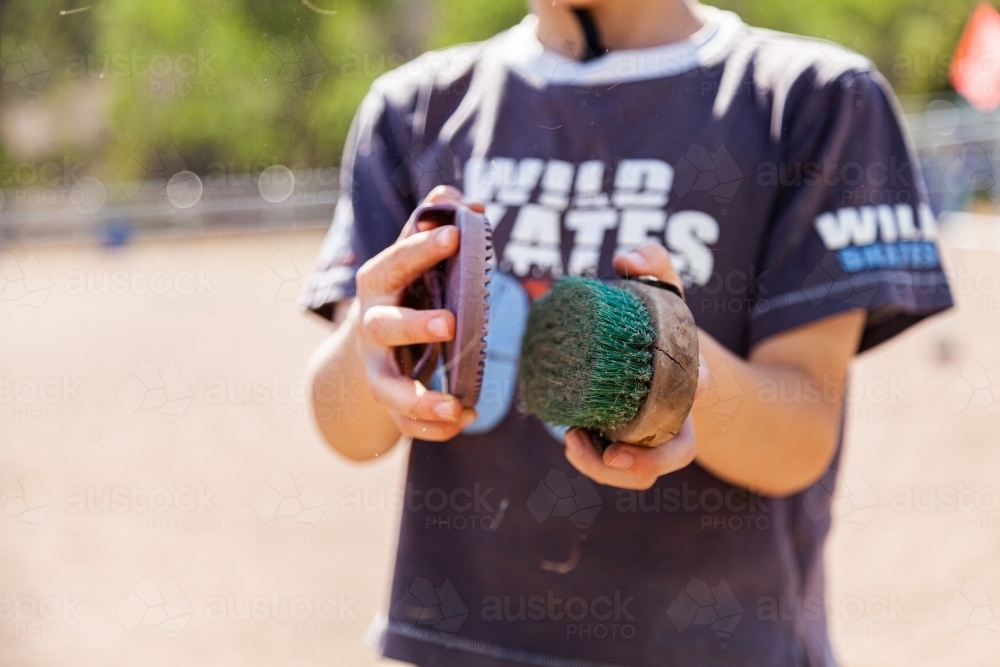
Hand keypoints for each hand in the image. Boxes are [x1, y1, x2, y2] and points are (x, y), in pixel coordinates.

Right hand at [353, 185, 483, 440]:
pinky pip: (405, 424)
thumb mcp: (410, 257)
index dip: (419, 250)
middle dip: (414, 325)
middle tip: (450, 323)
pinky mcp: (390, 404)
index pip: (393, 264)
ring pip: (389, 388)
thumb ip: (432, 225)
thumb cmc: (401, 293)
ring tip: (454, 405)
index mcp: (378, 286)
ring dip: (419, 399)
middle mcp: (372, 329)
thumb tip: (462, 198)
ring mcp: (378, 369)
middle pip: (384, 328)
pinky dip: (432, 428)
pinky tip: (465, 420)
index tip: (454, 235)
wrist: (362, 350)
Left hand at [562, 243, 696, 488]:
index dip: (695, 389)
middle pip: (676, 454)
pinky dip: (593, 463)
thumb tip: (626, 260)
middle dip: (647, 460)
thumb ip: (653, 265)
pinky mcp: (624, 447)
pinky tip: (572, 438)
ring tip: (574, 440)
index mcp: (692, 380)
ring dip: (606, 469)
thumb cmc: (660, 325)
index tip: (687, 382)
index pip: (701, 389)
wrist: (660, 360)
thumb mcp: (663, 290)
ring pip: (642, 473)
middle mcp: (677, 417)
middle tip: (612, 453)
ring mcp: (651, 438)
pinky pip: (616, 470)